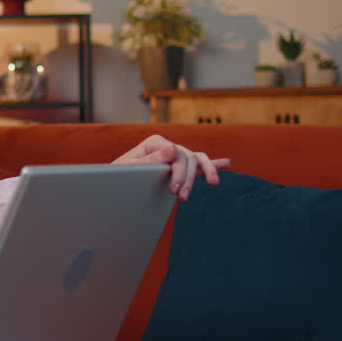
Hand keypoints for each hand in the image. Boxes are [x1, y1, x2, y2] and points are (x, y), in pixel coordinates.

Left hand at [114, 134, 230, 200]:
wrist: (116, 184)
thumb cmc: (119, 176)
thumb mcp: (130, 167)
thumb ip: (152, 159)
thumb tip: (173, 149)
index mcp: (156, 142)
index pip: (176, 154)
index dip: (178, 173)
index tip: (174, 191)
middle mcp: (168, 147)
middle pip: (188, 159)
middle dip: (187, 179)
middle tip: (181, 198)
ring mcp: (175, 156)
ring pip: (197, 159)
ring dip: (206, 171)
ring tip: (214, 183)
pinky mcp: (179, 167)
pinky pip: (199, 163)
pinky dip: (212, 164)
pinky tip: (226, 163)